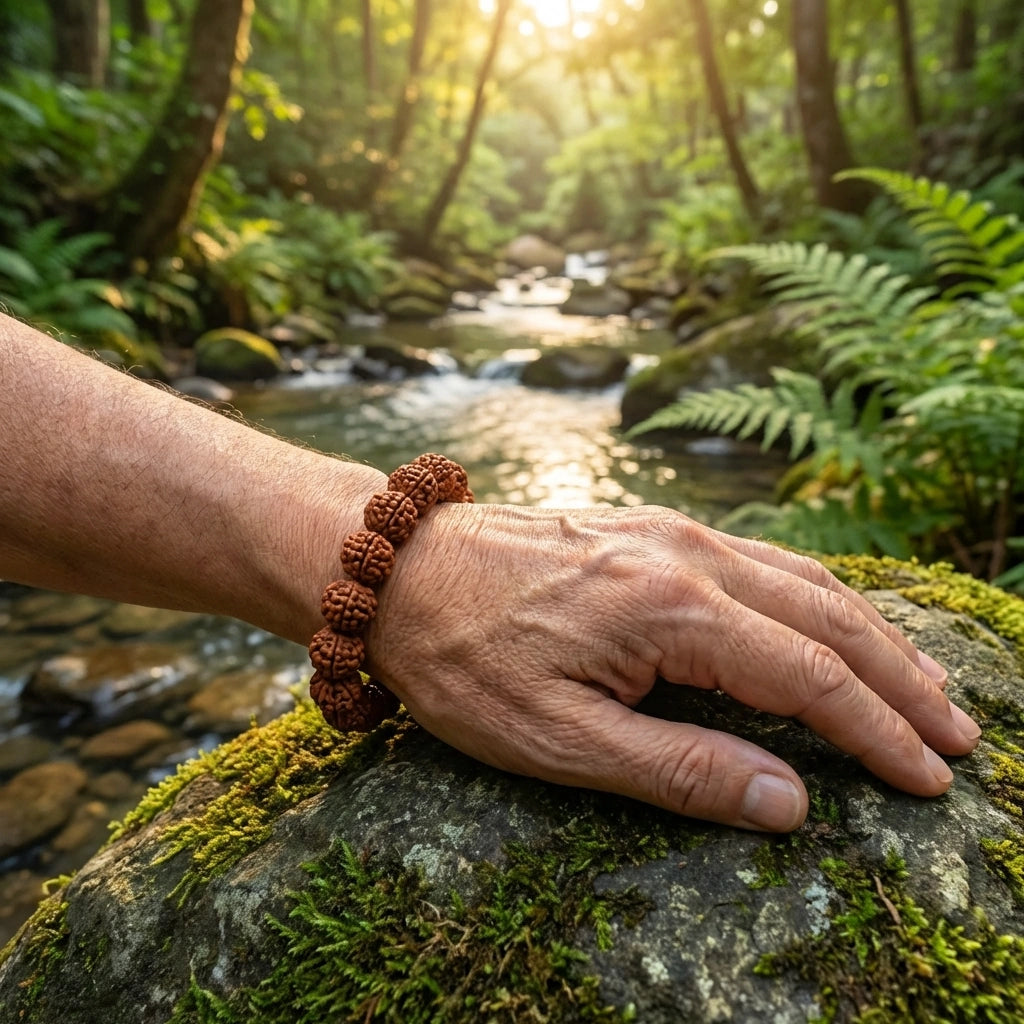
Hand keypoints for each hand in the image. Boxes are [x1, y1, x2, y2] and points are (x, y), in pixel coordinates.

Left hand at [365, 503, 980, 831]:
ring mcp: (671, 531)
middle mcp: (688, 555)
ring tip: (922, 683)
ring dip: (871, 633)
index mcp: (672, 611)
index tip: (931, 778)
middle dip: (900, 681)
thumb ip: (680, 769)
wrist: (397, 570)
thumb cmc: (464, 659)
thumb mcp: (558, 740)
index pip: (810, 678)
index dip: (878, 733)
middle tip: (958, 735)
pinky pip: (761, 559)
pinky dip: (817, 596)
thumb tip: (789, 802)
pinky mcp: (650, 528)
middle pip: (828, 619)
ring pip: (804, 580)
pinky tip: (832, 619)